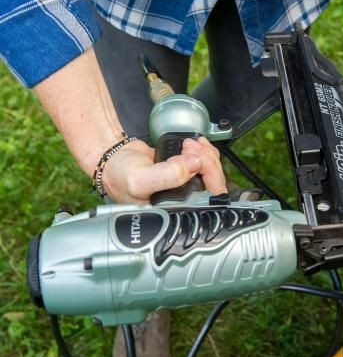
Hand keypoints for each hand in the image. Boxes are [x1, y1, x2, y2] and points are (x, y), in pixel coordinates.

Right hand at [102, 137, 226, 203]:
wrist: (113, 159)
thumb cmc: (120, 176)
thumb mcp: (140, 180)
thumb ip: (168, 175)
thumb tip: (195, 164)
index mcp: (176, 212)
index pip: (209, 200)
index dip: (209, 176)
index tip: (196, 160)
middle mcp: (184, 202)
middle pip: (214, 184)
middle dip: (208, 161)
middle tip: (191, 148)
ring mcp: (187, 187)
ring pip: (213, 172)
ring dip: (206, 154)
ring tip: (188, 145)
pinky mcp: (187, 173)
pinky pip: (206, 163)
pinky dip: (204, 151)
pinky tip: (193, 145)